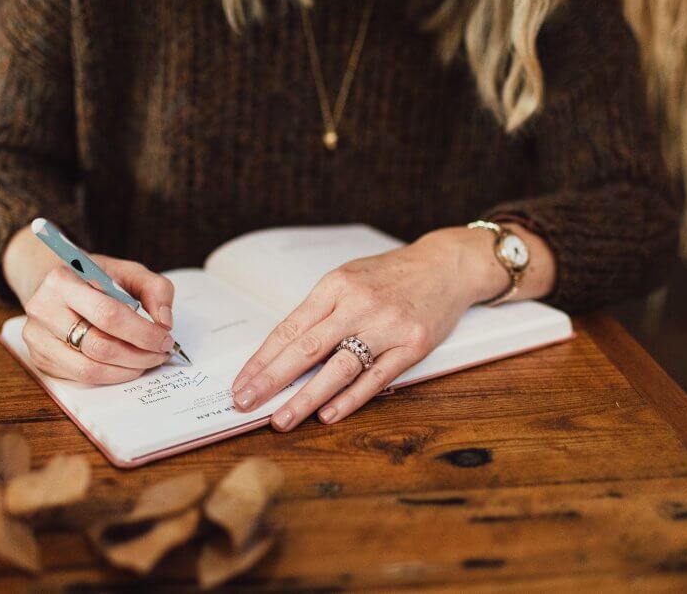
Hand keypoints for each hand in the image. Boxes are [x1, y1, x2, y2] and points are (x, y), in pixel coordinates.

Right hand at [19, 253, 176, 384]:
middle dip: (139, 355)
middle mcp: (43, 309)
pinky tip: (126, 365)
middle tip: (161, 353)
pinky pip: (81, 378)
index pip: (108, 314)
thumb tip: (164, 322)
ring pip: (90, 369)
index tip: (165, 338)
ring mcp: (38, 338)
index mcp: (62, 280)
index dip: (142, 332)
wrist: (56, 287)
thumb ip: (155, 289)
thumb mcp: (127, 271)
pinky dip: (111, 376)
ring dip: (127, 370)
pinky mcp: (40, 359)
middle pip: (99, 346)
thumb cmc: (94, 279)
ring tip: (147, 361)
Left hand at [231, 227, 508, 429]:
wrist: (445, 266)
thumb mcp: (348, 278)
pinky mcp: (413, 345)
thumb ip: (319, 311)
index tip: (240, 383)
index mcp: (335, 286)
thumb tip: (282, 352)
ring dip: (306, 397)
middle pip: (307, 348)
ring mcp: (387, 325)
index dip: (262, 359)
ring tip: (281, 419)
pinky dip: (351, 398)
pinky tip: (328, 415)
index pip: (289, 328)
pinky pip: (376, 377)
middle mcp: (358, 304)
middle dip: (271, 379)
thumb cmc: (390, 275)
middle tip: (245, 403)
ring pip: (339, 368)